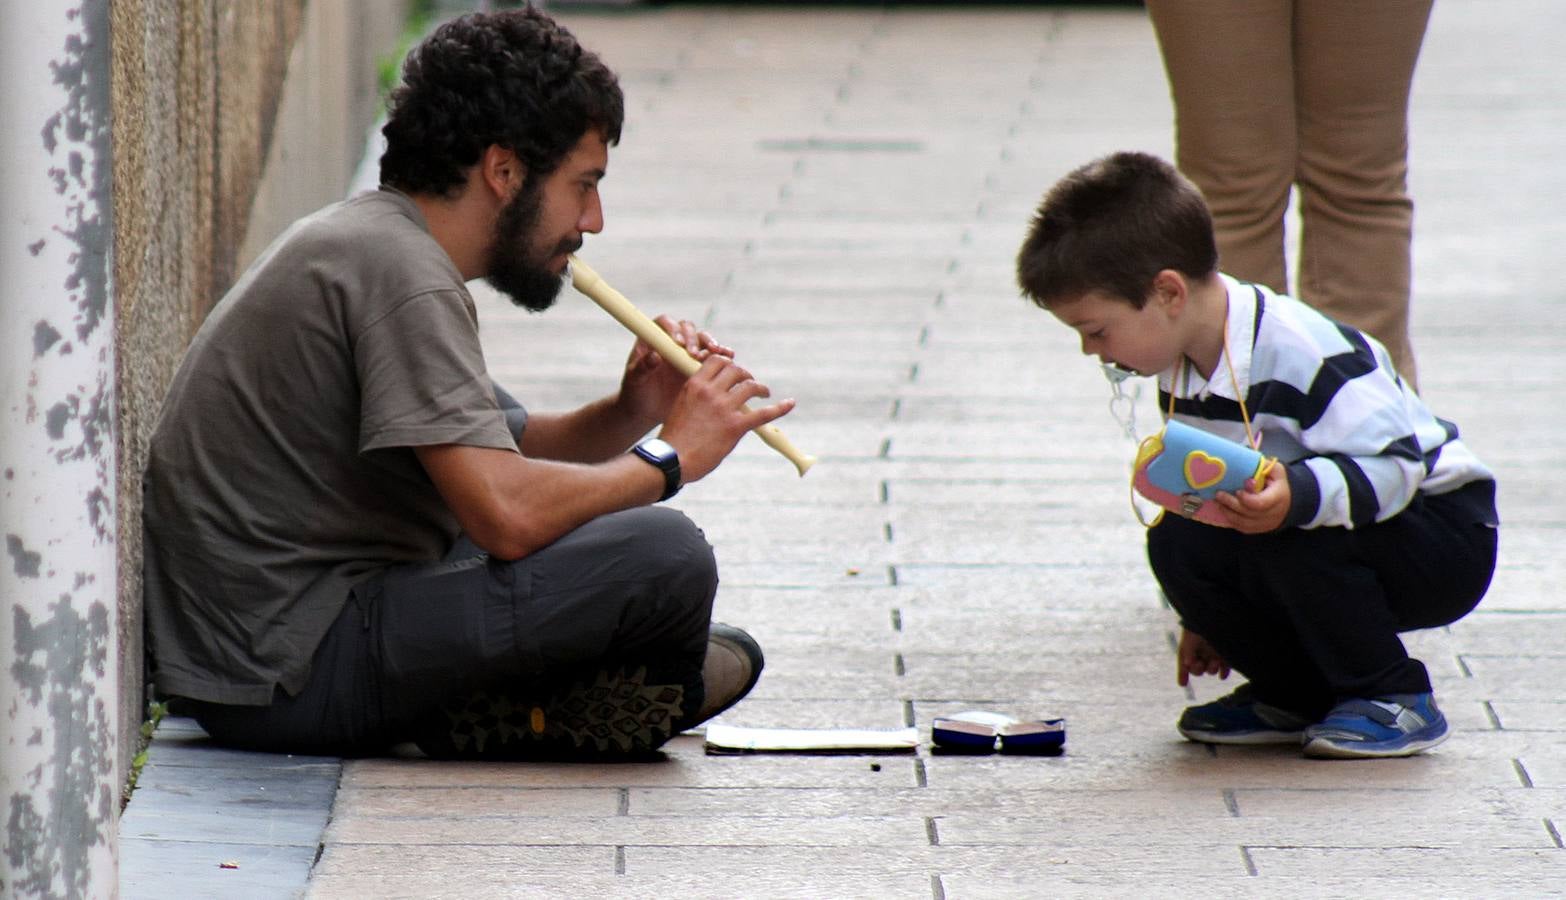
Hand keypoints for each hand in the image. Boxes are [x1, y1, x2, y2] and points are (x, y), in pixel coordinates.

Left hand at [615, 315, 733, 429]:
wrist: (647, 410)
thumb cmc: (635, 392)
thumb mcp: (634, 380)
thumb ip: (642, 367)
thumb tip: (655, 356)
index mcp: (653, 339)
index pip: (665, 323)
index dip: (673, 328)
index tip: (677, 343)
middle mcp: (672, 341)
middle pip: (687, 329)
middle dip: (694, 339)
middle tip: (695, 355)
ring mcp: (687, 352)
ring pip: (703, 340)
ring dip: (711, 345)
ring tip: (718, 355)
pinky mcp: (699, 365)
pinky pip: (713, 357)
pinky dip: (722, 356)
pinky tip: (730, 359)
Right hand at [657, 354, 794, 482]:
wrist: (671, 460)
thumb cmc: (674, 438)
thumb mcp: (681, 407)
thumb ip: (697, 397)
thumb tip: (711, 397)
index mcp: (694, 385)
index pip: (717, 361)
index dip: (729, 363)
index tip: (733, 372)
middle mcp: (710, 392)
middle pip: (736, 370)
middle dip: (745, 374)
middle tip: (750, 382)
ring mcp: (724, 408)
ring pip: (750, 387)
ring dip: (760, 388)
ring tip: (764, 393)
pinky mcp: (735, 426)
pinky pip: (763, 413)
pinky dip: (780, 408)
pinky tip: (790, 404)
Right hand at [1176, 628, 1229, 686]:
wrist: (1215, 615)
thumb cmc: (1198, 625)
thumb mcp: (1189, 638)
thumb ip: (1187, 652)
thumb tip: (1187, 664)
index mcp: (1190, 649)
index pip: (1185, 664)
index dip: (1183, 673)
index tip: (1183, 683)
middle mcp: (1202, 653)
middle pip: (1198, 669)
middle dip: (1198, 669)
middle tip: (1201, 663)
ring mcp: (1214, 654)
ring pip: (1211, 670)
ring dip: (1211, 669)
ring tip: (1214, 662)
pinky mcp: (1226, 654)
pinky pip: (1224, 668)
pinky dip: (1224, 672)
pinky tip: (1222, 675)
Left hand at [1212, 460, 1288, 532]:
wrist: (1288, 503)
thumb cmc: (1278, 484)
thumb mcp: (1276, 471)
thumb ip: (1263, 466)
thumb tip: (1247, 461)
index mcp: (1278, 498)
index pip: (1260, 503)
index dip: (1246, 498)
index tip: (1237, 490)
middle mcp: (1273, 514)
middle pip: (1248, 513)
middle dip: (1231, 503)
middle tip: (1219, 494)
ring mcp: (1265, 524)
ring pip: (1242, 523)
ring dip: (1227, 512)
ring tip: (1218, 501)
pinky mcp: (1258, 529)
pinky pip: (1241, 528)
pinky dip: (1230, 519)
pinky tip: (1224, 509)